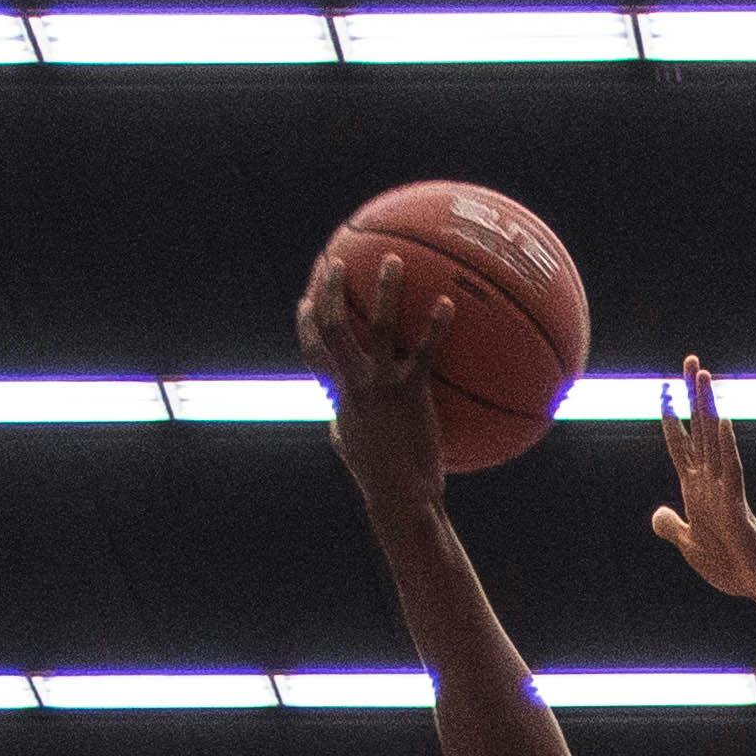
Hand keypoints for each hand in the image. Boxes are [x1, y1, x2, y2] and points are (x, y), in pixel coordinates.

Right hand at [298, 252, 454, 514]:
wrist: (400, 495)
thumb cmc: (380, 478)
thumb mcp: (352, 445)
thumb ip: (345, 421)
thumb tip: (341, 418)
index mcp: (337, 393)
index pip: (312, 348)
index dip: (306, 321)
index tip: (307, 298)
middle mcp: (354, 382)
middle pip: (333, 324)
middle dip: (331, 289)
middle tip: (337, 260)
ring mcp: (382, 385)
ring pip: (379, 325)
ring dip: (385, 290)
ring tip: (394, 261)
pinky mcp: (412, 393)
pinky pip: (425, 351)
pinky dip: (435, 325)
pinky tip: (449, 303)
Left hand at [650, 360, 755, 603]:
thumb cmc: (730, 565)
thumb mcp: (689, 544)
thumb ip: (672, 527)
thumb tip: (658, 514)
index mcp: (696, 488)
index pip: (681, 444)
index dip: (670, 417)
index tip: (661, 389)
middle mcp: (710, 481)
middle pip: (699, 429)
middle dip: (693, 395)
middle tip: (691, 360)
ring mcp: (724, 490)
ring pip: (714, 439)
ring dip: (708, 407)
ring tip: (705, 376)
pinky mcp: (736, 506)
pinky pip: (731, 469)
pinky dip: (725, 444)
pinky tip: (721, 420)